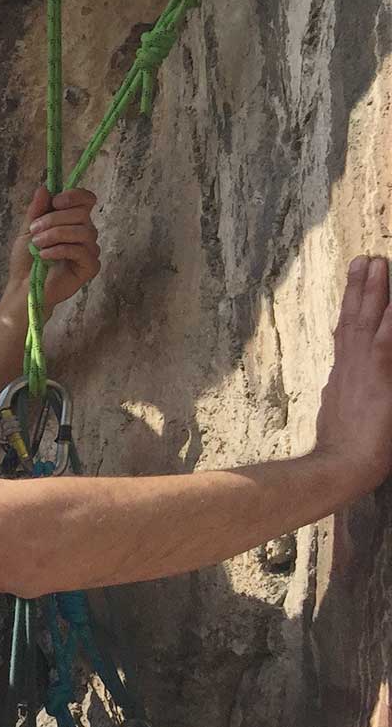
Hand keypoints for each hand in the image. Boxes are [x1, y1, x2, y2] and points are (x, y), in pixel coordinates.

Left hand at [6, 187, 101, 312]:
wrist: (24, 287)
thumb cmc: (26, 260)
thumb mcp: (28, 230)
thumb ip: (37, 210)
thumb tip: (44, 188)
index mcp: (72, 221)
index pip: (87, 199)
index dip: (74, 196)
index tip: (55, 202)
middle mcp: (84, 233)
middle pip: (82, 214)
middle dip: (54, 219)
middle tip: (34, 231)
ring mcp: (89, 250)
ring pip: (84, 231)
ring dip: (56, 234)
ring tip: (38, 244)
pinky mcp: (90, 267)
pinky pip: (82, 251)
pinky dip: (60, 250)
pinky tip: (44, 256)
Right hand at [315, 256, 391, 484]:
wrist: (339, 468)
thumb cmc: (344, 450)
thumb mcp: (343, 414)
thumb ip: (346, 391)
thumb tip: (342, 381)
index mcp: (343, 373)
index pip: (347, 330)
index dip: (352, 303)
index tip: (356, 278)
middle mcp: (349, 366)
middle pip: (354, 318)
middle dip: (361, 287)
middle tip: (366, 258)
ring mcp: (362, 372)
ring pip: (368, 323)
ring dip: (373, 292)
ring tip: (377, 264)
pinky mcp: (378, 381)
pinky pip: (385, 345)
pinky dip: (388, 323)